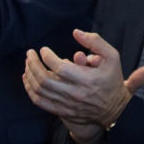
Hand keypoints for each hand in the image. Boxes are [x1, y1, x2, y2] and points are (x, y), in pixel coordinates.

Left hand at [22, 29, 143, 127]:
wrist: (114, 108)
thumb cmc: (112, 79)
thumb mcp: (112, 57)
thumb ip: (96, 42)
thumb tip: (76, 33)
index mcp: (87, 79)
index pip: (59, 68)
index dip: (47, 57)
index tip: (44, 50)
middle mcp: (75, 93)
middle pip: (44, 79)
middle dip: (33, 64)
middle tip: (30, 54)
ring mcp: (67, 104)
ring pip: (39, 91)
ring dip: (30, 75)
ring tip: (28, 64)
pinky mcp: (62, 111)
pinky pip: (39, 102)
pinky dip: (30, 90)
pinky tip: (28, 80)